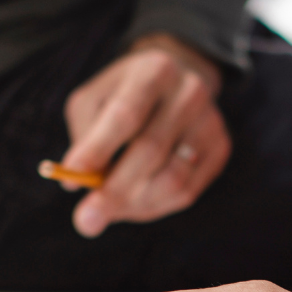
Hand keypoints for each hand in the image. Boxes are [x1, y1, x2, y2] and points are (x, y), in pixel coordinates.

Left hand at [60, 32, 230, 237]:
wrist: (177, 80)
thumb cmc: (123, 96)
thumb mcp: (94, 100)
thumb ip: (84, 138)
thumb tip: (78, 185)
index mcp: (154, 70)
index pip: (125, 114)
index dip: (98, 150)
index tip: (71, 182)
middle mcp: (190, 92)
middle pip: (151, 150)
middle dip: (114, 190)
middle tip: (85, 221)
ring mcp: (210, 121)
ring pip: (172, 178)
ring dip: (135, 204)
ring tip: (109, 209)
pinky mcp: (220, 148)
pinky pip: (187, 192)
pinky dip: (154, 206)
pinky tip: (135, 203)